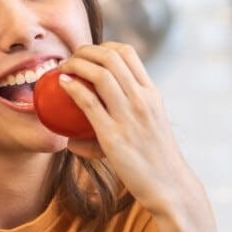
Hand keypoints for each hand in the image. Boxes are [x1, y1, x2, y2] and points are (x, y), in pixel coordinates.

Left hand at [57, 43, 202, 216]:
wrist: (169, 184)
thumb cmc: (155, 159)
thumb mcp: (149, 126)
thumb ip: (127, 116)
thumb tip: (93, 120)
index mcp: (152, 93)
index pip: (128, 53)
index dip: (103, 46)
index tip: (89, 54)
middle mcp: (142, 99)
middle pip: (110, 57)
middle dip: (85, 50)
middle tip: (70, 58)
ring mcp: (129, 116)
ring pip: (100, 74)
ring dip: (76, 64)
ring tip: (64, 68)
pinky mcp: (114, 135)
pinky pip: (88, 102)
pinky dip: (72, 88)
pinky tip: (62, 84)